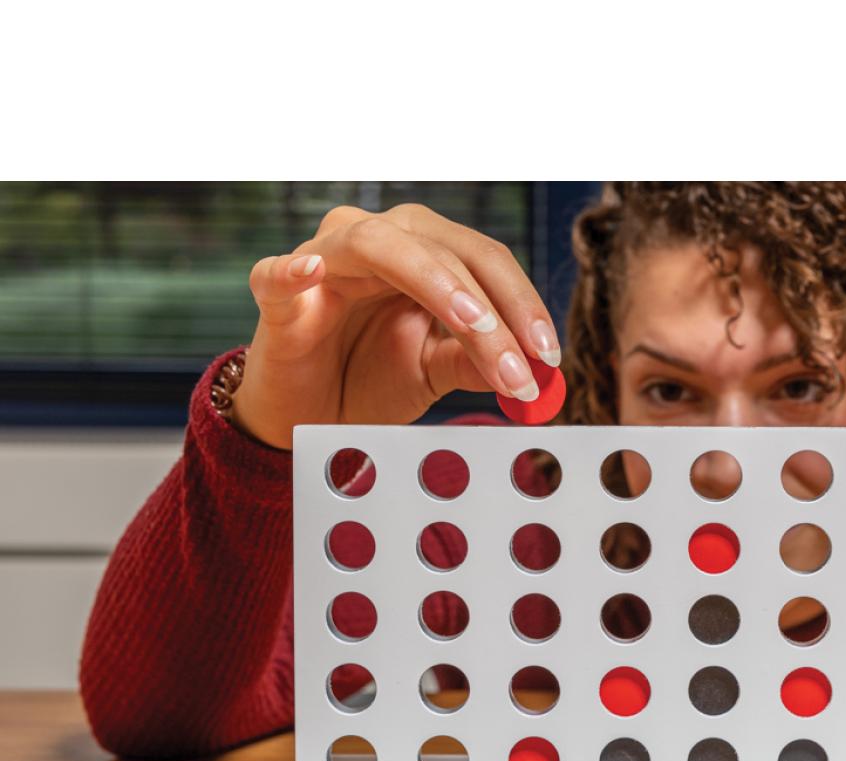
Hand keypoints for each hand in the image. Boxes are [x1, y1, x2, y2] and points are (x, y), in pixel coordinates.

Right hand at [233, 204, 560, 448]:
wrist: (307, 416)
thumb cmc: (367, 379)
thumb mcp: (434, 372)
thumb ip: (475, 362)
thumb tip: (533, 368)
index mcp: (421, 253)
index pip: (482, 260)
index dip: (521, 303)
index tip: (549, 355)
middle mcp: (376, 241)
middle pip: (445, 248)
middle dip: (493, 308)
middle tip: (523, 362)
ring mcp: (323, 259)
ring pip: (380, 246)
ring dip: (436, 284)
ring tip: (473, 325)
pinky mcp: (276, 295)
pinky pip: (279, 273)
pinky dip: (294, 270)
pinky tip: (311, 272)